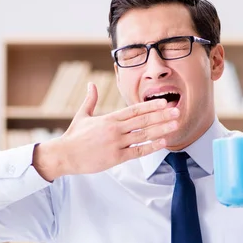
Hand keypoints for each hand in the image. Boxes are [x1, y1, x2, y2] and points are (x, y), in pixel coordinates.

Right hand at [33, 82, 178, 180]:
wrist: (64, 155)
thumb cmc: (73, 137)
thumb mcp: (82, 115)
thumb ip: (90, 100)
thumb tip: (91, 84)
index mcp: (109, 118)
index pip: (134, 110)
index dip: (151, 106)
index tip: (164, 102)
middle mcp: (115, 130)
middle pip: (143, 120)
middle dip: (162, 115)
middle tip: (177, 111)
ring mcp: (116, 144)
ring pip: (143, 135)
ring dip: (161, 129)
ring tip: (175, 125)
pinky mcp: (116, 157)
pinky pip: (138, 151)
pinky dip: (151, 146)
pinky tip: (163, 143)